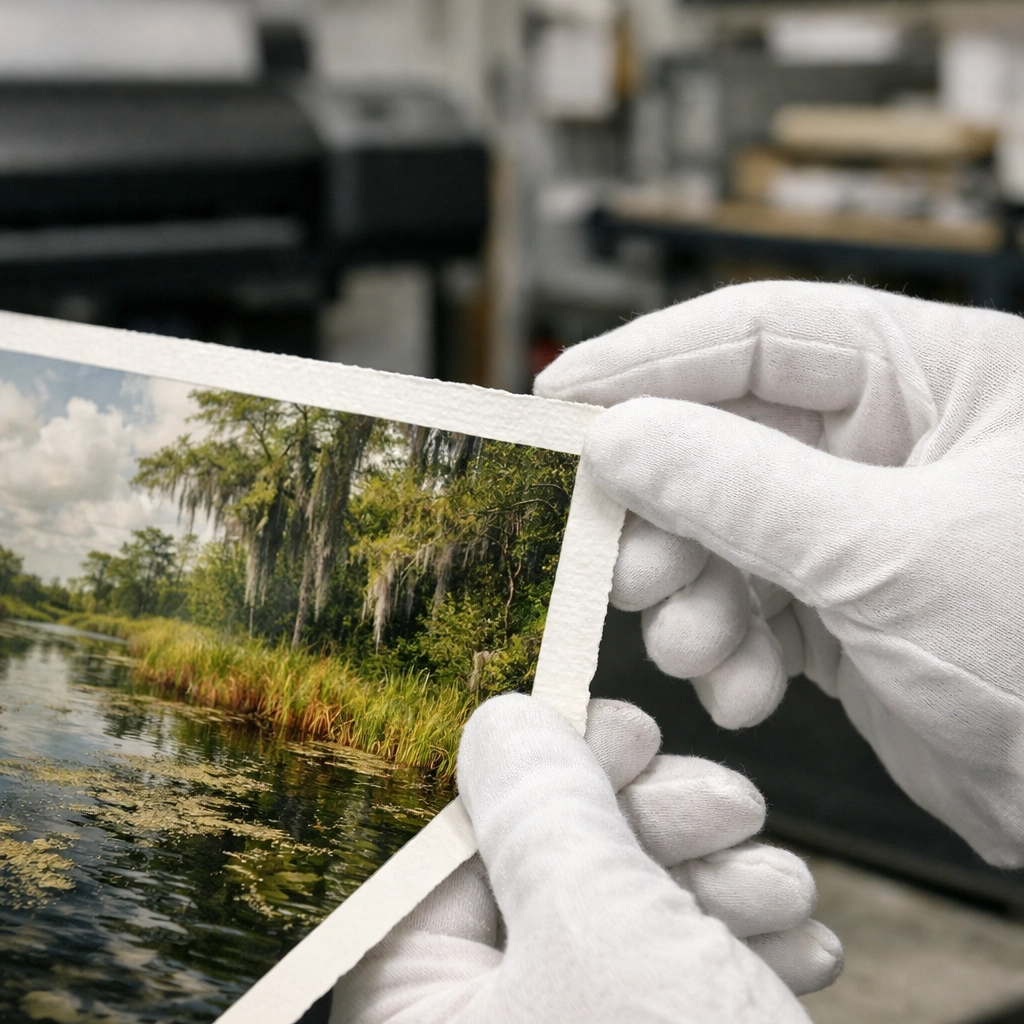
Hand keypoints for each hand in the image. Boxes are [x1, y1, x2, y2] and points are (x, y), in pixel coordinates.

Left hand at [332, 697, 840, 1023]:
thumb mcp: (602, 931)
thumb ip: (542, 808)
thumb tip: (503, 722)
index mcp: (415, 1011)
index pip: (450, 845)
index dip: (534, 768)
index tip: (615, 726)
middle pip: (543, 872)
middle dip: (647, 821)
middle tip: (723, 800)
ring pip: (620, 917)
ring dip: (711, 878)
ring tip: (778, 883)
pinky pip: (668, 976)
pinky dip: (733, 943)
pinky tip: (795, 938)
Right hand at [535, 280, 1023, 867]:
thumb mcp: (888, 558)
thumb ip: (739, 490)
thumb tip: (619, 439)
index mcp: (942, 376)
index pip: (767, 332)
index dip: (651, 360)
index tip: (561, 399)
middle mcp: (899, 440)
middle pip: (728, 439)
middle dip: (668, 511)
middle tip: (622, 563)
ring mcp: (867, 527)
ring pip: (727, 531)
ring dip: (695, 594)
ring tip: (695, 645)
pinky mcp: (848, 606)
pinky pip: (753, 605)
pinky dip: (733, 649)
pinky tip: (745, 688)